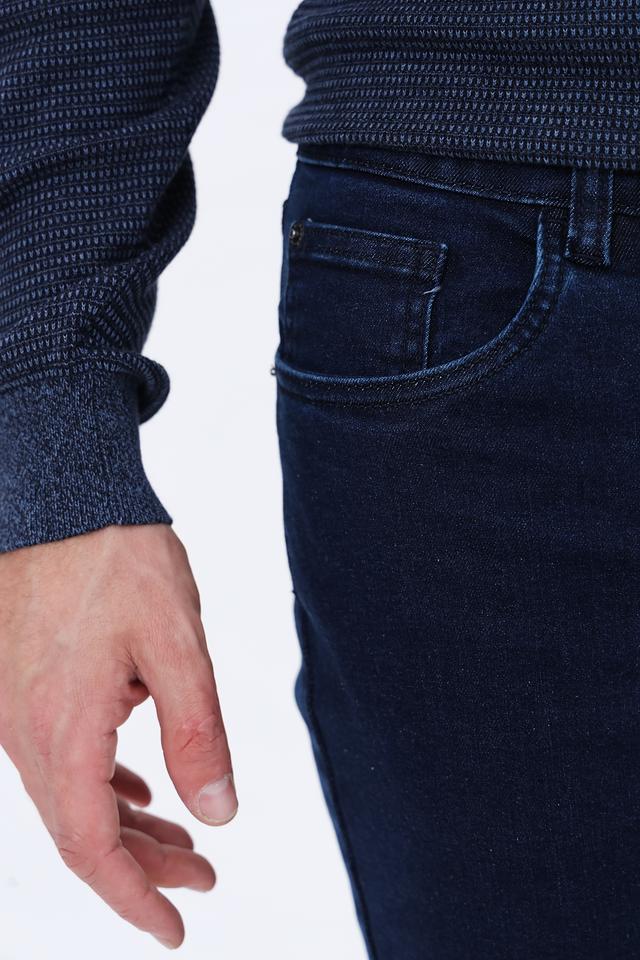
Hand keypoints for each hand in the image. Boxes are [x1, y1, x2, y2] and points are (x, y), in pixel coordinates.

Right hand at [0, 524, 236, 948]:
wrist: (61, 497)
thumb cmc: (116, 557)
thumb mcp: (176, 642)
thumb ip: (197, 732)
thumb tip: (217, 815)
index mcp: (62, 727)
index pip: (92, 847)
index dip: (135, 897)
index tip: (177, 926)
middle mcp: (26, 729)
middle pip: (82, 829)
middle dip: (143, 866)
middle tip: (202, 878)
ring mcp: (16, 707)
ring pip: (71, 795)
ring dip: (126, 825)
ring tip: (181, 841)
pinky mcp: (23, 684)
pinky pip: (60, 756)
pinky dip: (102, 783)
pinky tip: (133, 784)